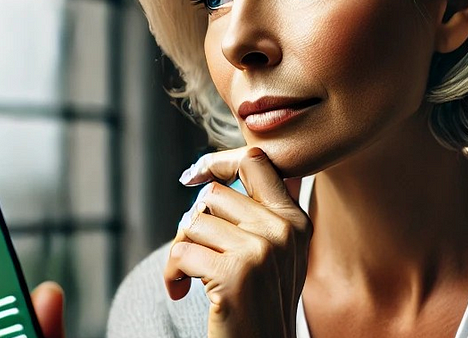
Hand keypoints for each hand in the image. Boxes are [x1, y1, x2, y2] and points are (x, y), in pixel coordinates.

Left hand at [166, 146, 311, 337]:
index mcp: (295, 221)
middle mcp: (283, 231)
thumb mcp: (275, 255)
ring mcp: (261, 251)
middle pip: (214, 195)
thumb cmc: (259, 304)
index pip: (256, 163)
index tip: (193, 176)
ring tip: (189, 276)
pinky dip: (172, 273)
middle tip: (194, 254)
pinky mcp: (234, 273)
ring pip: (194, 223)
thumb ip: (258, 214)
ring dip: (181, 251)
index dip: (218, 163)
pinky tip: (180, 290)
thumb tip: (210, 174)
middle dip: (194, 224)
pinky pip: (181, 252)